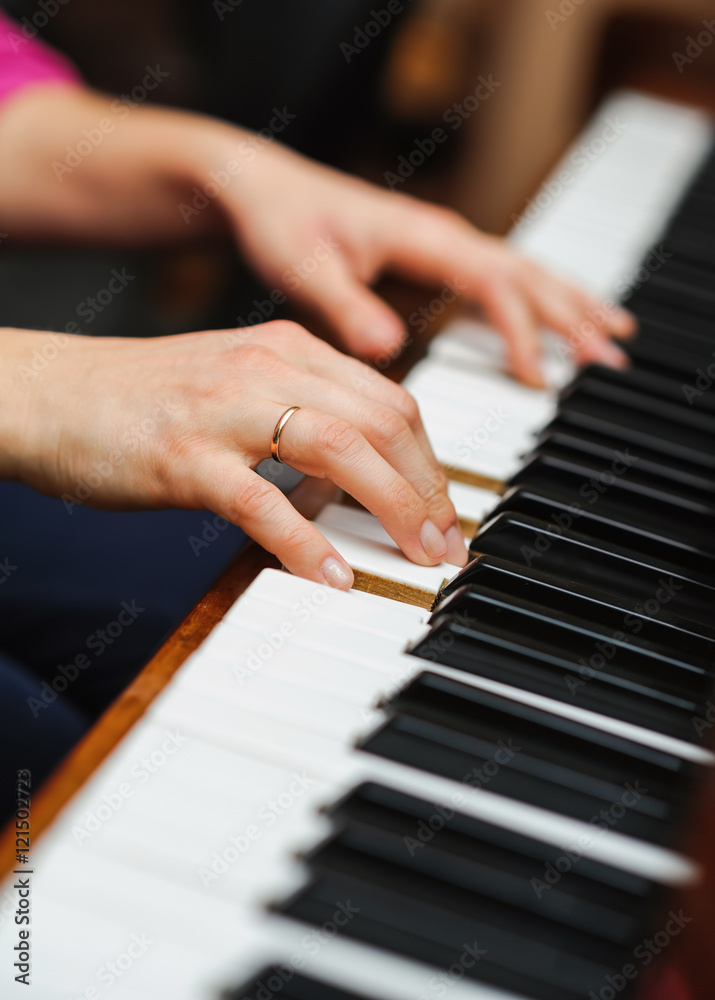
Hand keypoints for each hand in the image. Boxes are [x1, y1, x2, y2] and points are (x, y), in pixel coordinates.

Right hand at [1, 323, 467, 587]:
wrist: (45, 393)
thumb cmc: (140, 399)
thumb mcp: (235, 386)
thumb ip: (299, 415)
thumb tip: (359, 477)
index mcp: (287, 349)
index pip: (391, 401)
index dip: (431, 463)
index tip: (444, 512)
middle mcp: (267, 367)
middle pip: (385, 422)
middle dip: (430, 490)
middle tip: (445, 546)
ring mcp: (226, 409)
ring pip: (343, 450)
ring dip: (395, 509)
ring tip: (417, 558)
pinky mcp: (185, 457)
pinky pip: (265, 502)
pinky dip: (308, 543)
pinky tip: (335, 576)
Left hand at [216, 140, 635, 383]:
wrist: (263, 188)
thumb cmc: (282, 221)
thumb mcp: (304, 267)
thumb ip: (345, 307)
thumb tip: (386, 348)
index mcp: (423, 237)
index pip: (493, 282)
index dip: (519, 330)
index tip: (536, 377)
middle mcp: (443, 236)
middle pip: (527, 272)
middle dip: (572, 314)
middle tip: (611, 357)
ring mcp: (443, 244)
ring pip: (524, 270)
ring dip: (568, 302)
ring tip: (612, 336)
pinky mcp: (435, 257)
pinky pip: (502, 276)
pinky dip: (538, 298)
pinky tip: (556, 320)